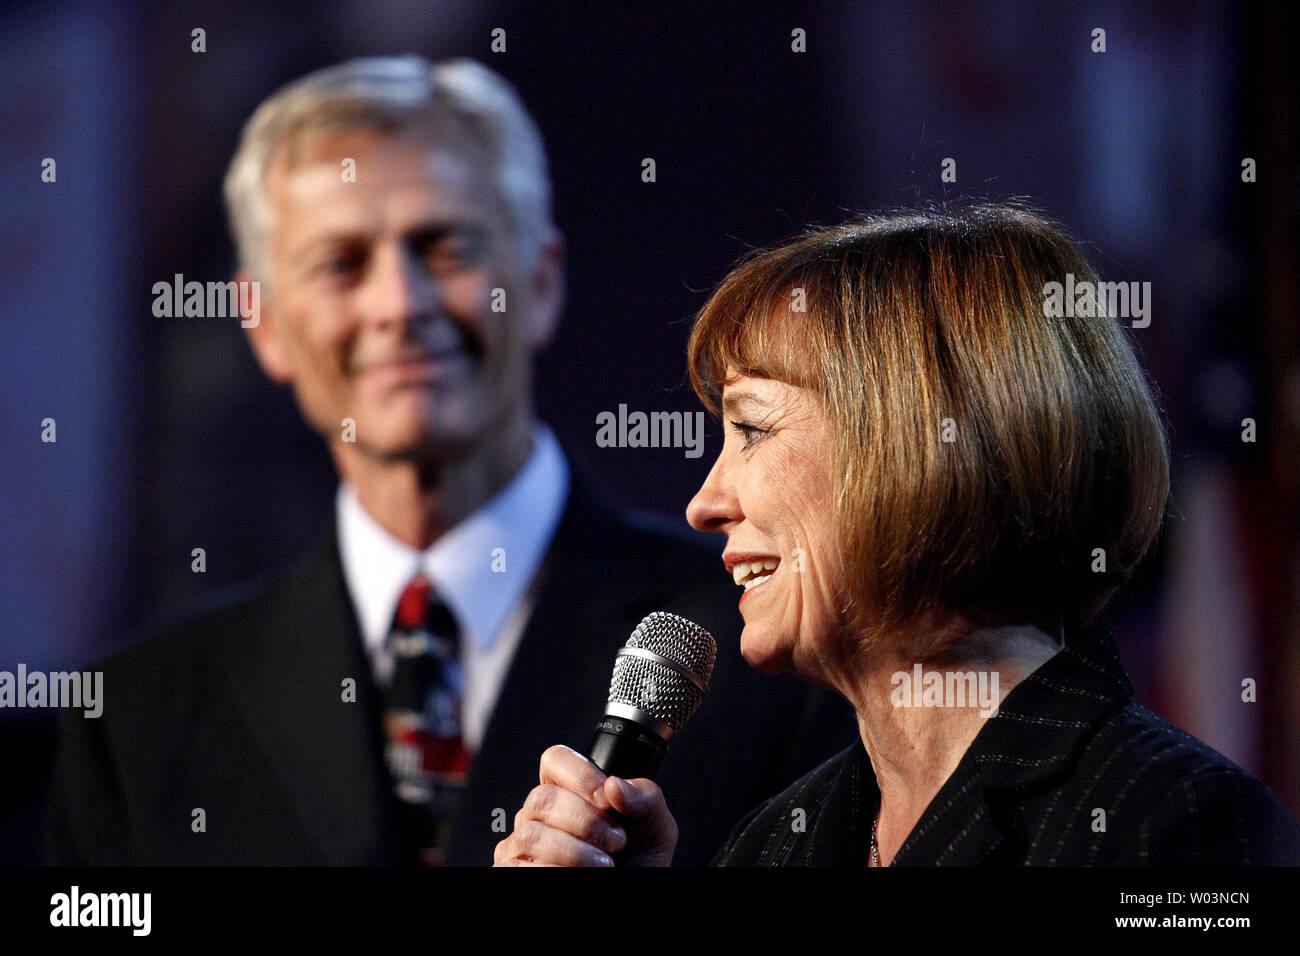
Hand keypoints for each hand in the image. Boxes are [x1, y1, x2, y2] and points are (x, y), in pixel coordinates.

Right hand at [494, 744, 676, 866]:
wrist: (633, 889)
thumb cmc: (641, 861)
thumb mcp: (656, 826)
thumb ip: (644, 797)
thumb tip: (614, 785)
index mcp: (569, 791)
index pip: (555, 760)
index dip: (580, 775)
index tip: (607, 799)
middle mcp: (539, 813)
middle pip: (543, 797)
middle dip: (586, 821)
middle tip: (616, 842)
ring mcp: (522, 843)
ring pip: (532, 834)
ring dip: (574, 851)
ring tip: (604, 865)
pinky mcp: (513, 870)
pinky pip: (523, 866)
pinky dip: (557, 869)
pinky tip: (580, 874)